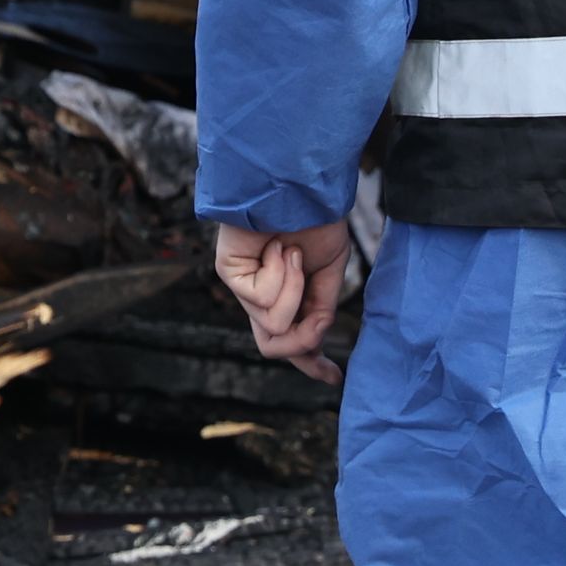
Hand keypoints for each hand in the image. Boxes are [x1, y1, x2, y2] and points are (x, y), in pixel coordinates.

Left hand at [212, 219, 352, 385]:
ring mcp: (243, 287)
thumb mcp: (328, 272)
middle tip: (317, 320)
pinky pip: (264, 303)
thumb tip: (313, 342)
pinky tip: (277, 247)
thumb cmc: (314, 220)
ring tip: (291, 253)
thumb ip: (318, 312)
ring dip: (295, 291)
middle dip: (302, 343)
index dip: (311, 364)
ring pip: (274, 326)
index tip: (334, 378)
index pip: (291, 339)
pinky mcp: (230, 275)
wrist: (300, 187)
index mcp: (287, 295)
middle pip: (273, 346)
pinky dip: (282, 276)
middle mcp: (261, 295)